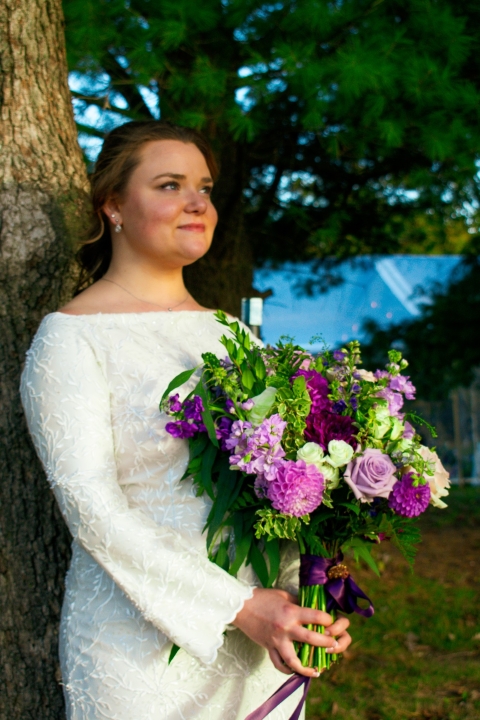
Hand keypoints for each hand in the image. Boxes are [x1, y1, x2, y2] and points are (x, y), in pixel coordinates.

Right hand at [232, 587, 350, 676]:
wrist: (241, 606)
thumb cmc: (263, 597)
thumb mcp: (284, 595)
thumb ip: (298, 603)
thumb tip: (312, 608)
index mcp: (291, 612)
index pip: (316, 617)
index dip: (327, 620)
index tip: (331, 621)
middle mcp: (285, 628)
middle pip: (311, 639)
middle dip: (326, 643)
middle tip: (334, 645)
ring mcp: (276, 640)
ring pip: (294, 660)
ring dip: (306, 667)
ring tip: (317, 671)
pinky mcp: (268, 647)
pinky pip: (278, 663)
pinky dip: (287, 669)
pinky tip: (294, 671)